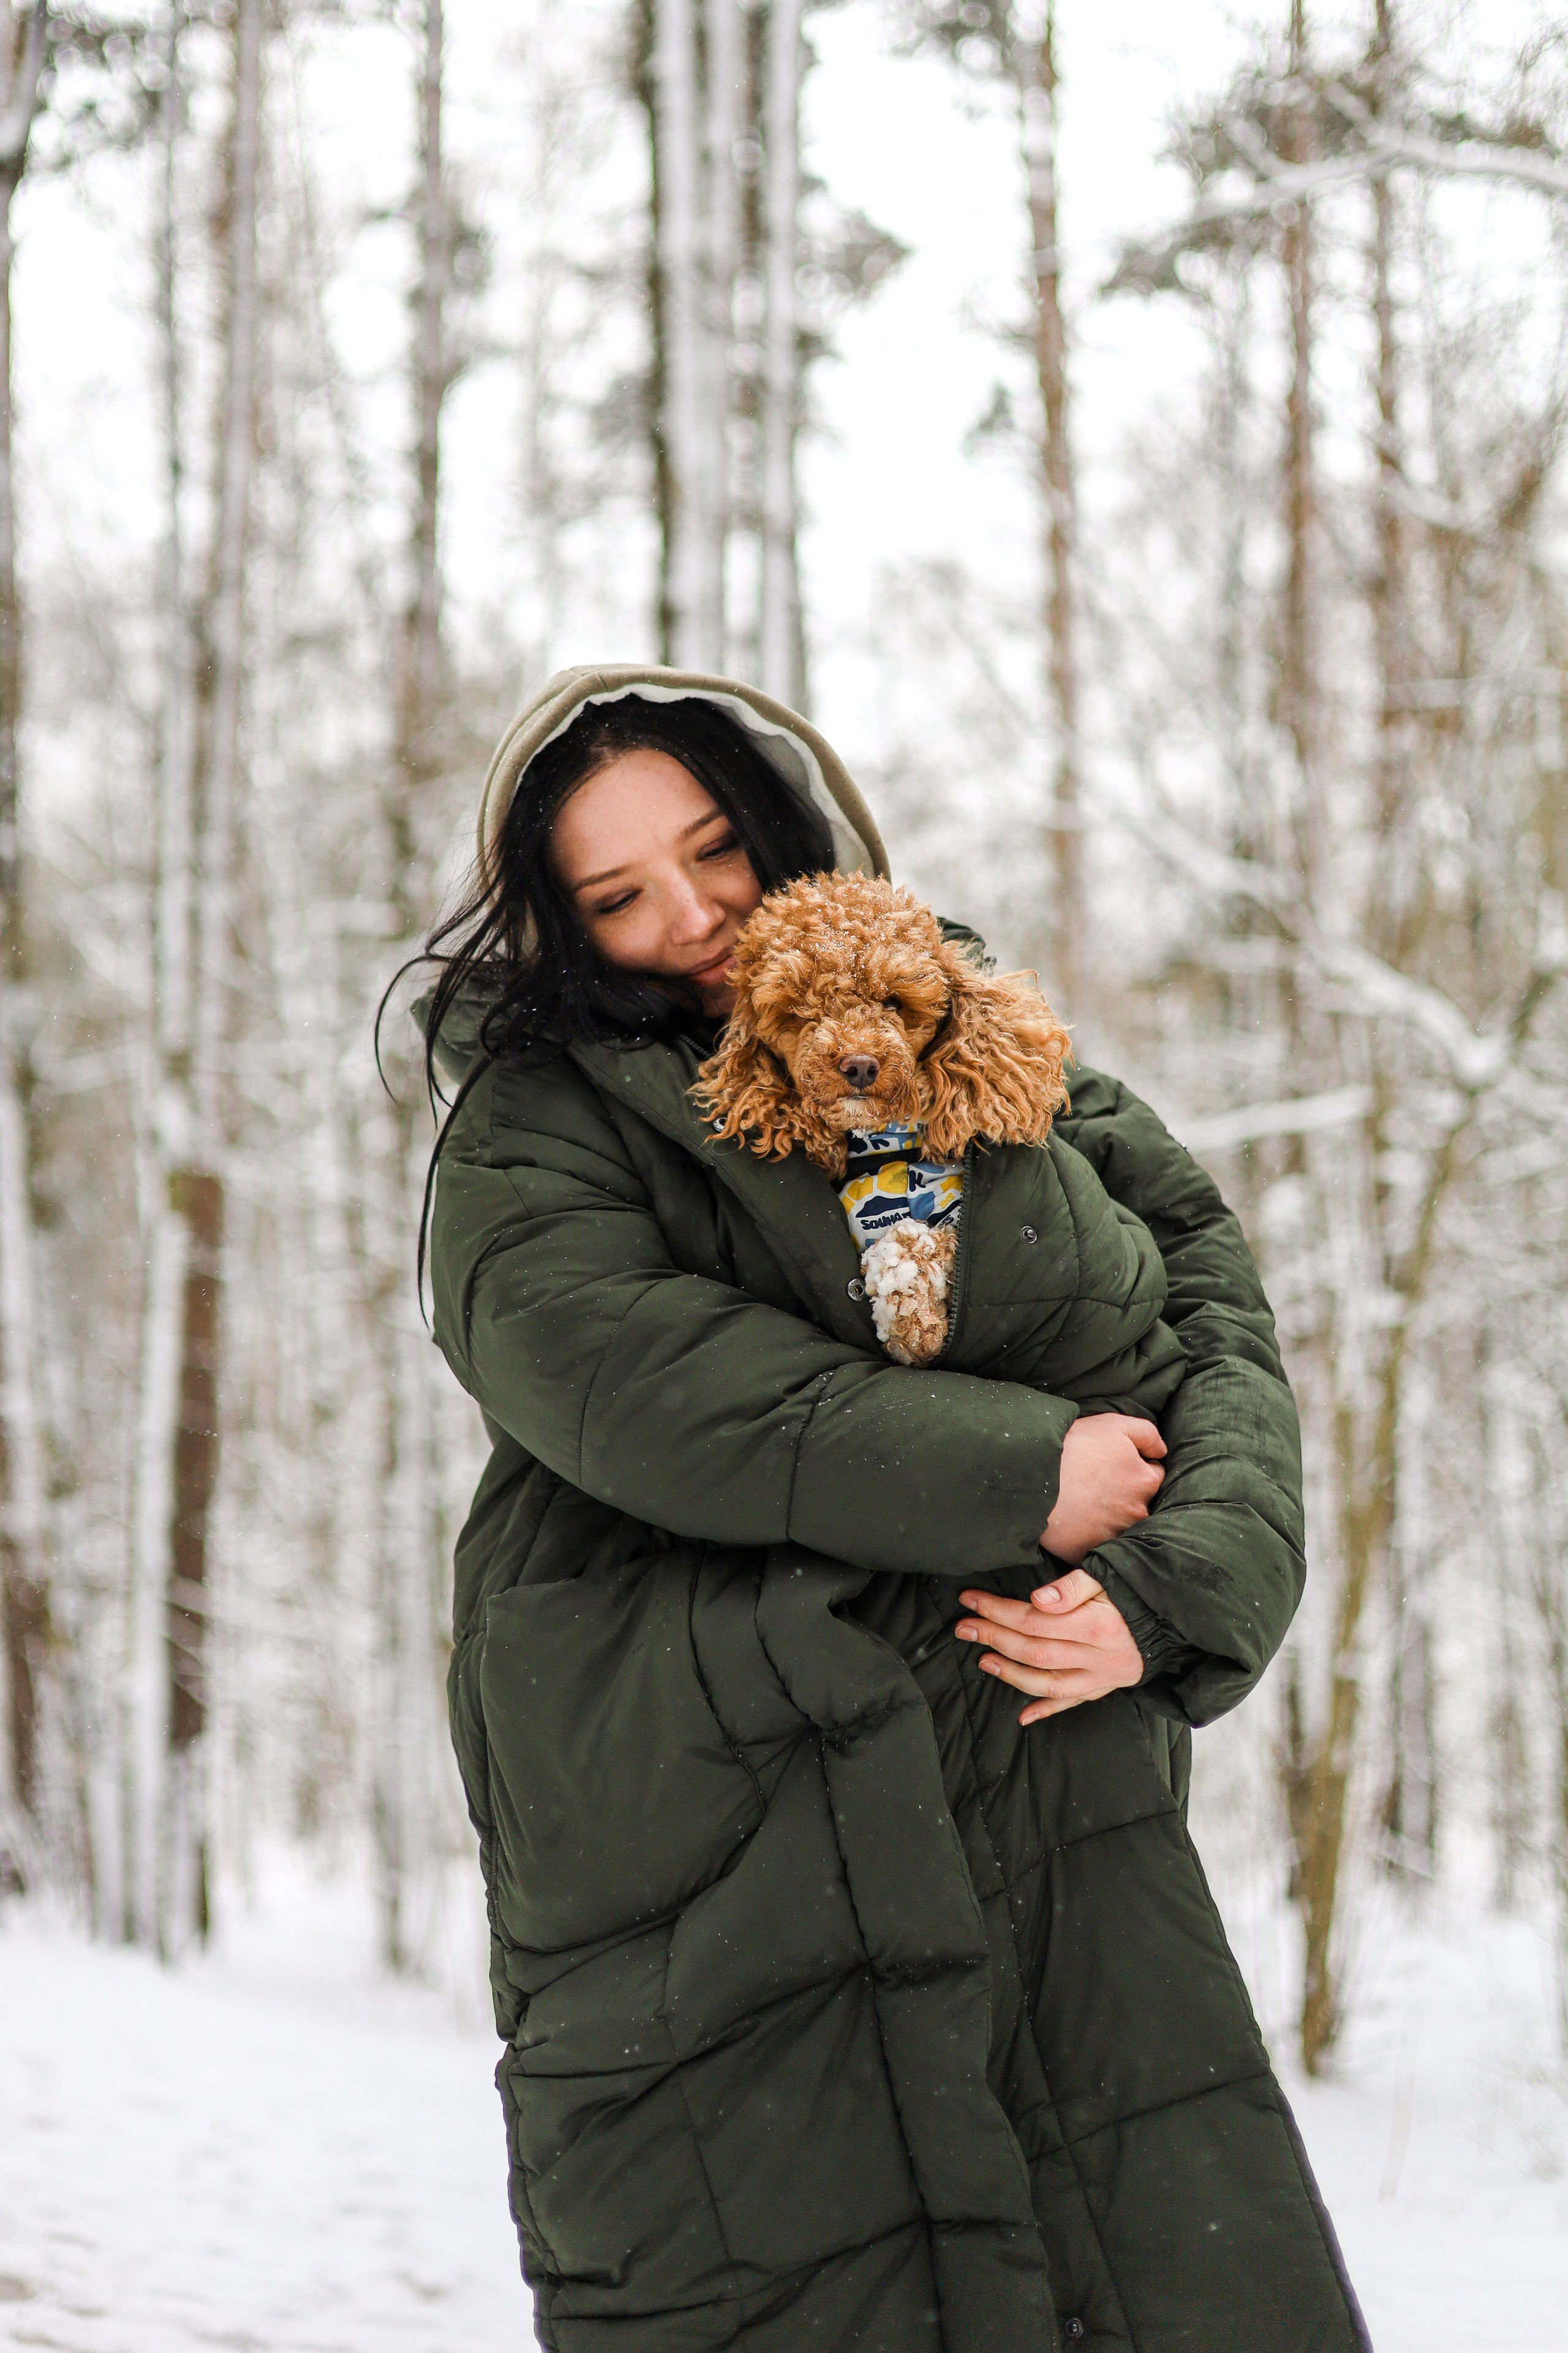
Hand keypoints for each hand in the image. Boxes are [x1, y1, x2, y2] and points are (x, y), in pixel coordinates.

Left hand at [954, 1569, 1143, 1724]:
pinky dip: (1046, 1711)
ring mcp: (1101, 1677)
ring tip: (983, 1660)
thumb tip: (1038, 1601)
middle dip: (994, 1638)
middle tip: (963, 1628)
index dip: (998, 1611)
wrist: (1173, 1616)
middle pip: (1035, 1651)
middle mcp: (1097, 1657)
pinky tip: (1022, 1716)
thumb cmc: (1133, 1591)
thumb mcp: (1107, 1576)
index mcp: (1095, 1624)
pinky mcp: (1105, 1688)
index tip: (970, 1601)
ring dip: (1011, 1674)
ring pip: (1049, 1683)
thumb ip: (1072, 1587)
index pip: (1034, 1620)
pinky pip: (1072, 1704)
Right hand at [1040, 1413, 1165, 1564]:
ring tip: (1085, 1502)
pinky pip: (1096, 1544)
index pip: (1155, 1475)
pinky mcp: (1090, 1551)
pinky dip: (1089, 1534)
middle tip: (1098, 1483)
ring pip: (1119, 1525)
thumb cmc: (1074, 1447)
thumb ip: (1147, 1435)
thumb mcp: (1114, 1426)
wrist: (1032, 1476)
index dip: (1136, 1467)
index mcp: (1145, 1481)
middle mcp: (1136, 1512)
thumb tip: (1161, 1452)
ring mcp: (1114, 1535)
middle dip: (1125, 1494)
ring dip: (1109, 1516)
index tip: (1115, 1465)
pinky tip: (1075, 1520)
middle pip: (1139, 1503)